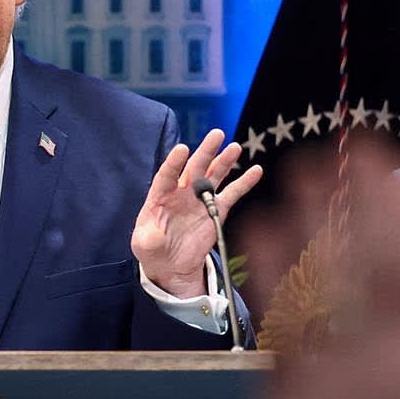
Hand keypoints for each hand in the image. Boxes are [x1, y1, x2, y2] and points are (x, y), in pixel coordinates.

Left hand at [133, 129, 261, 297]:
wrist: (171, 263)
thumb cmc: (152, 249)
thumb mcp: (143, 245)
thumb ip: (148, 238)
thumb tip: (156, 234)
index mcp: (161, 195)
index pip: (167, 174)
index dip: (174, 162)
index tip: (182, 149)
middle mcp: (182, 192)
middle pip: (194, 167)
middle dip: (205, 151)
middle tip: (217, 134)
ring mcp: (200, 199)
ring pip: (214, 175)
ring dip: (224, 161)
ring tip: (234, 147)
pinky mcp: (216, 210)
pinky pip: (232, 194)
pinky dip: (244, 182)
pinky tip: (256, 170)